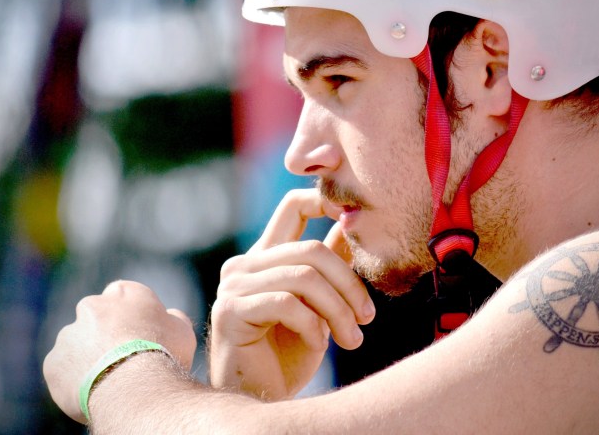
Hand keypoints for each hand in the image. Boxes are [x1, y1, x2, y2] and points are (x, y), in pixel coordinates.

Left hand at [42, 280, 197, 422]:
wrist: (133, 388)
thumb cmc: (163, 355)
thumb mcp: (182, 331)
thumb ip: (172, 318)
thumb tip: (169, 316)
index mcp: (125, 292)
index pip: (123, 295)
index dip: (129, 315)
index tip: (136, 334)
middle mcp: (92, 306)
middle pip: (96, 319)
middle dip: (104, 335)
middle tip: (120, 360)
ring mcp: (69, 334)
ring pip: (76, 346)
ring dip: (87, 358)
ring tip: (107, 382)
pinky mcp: (53, 363)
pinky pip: (62, 372)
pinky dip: (73, 381)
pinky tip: (92, 393)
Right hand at [208, 189, 374, 399]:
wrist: (262, 398)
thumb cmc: (291, 353)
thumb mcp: (320, 303)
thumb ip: (330, 265)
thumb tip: (351, 224)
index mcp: (267, 256)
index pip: (293, 206)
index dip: (324, 201)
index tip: (356, 218)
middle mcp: (246, 264)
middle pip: (311, 249)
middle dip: (349, 283)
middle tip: (367, 317)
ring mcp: (235, 285)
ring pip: (304, 276)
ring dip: (338, 310)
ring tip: (352, 339)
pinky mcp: (231, 310)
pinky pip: (287, 304)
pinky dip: (313, 326)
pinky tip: (319, 346)